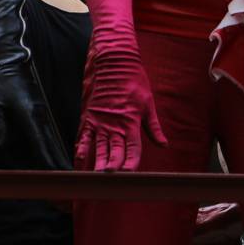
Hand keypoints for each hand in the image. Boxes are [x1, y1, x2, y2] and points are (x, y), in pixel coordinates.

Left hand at [0, 55, 70, 169]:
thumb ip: (0, 126)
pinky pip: (47, 134)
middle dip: (59, 167)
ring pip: (52, 141)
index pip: (42, 145)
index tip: (58, 178)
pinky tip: (54, 159)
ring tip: (64, 177)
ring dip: (58, 160)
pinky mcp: (40, 112)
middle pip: (52, 147)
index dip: (50, 163)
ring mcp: (42, 114)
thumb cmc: (2, 81)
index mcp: (29, 115)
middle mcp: (40, 116)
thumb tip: (2, 148)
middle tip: (67, 184)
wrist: (13, 60)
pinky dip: (52, 149)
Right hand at [74, 39, 166, 171]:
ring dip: (98, 162)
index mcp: (131, 121)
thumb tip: (164, 144)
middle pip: (114, 151)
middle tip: (111, 181)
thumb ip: (153, 127)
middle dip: (114, 167)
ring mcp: (101, 121)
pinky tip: (79, 161)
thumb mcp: (148, 103)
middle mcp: (115, 124)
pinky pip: (84, 136)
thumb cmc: (134, 82)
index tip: (130, 175)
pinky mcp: (90, 116)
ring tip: (98, 177)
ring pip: (99, 146)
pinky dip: (81, 149)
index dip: (131, 163)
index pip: (132, 148)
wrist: (114, 63)